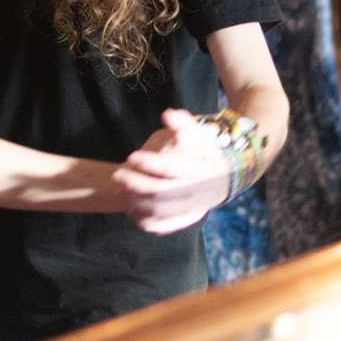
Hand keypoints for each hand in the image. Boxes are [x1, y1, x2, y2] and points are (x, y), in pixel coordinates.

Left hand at [112, 109, 230, 234]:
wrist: (222, 180)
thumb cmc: (205, 154)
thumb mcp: (199, 135)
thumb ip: (183, 123)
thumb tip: (167, 114)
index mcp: (198, 169)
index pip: (171, 167)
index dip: (149, 163)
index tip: (132, 156)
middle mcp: (194, 191)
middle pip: (159, 191)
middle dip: (134, 183)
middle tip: (118, 174)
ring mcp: (189, 209)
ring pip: (157, 210)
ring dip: (135, 199)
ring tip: (122, 188)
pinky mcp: (184, 220)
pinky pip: (160, 226)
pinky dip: (142, 219)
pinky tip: (132, 206)